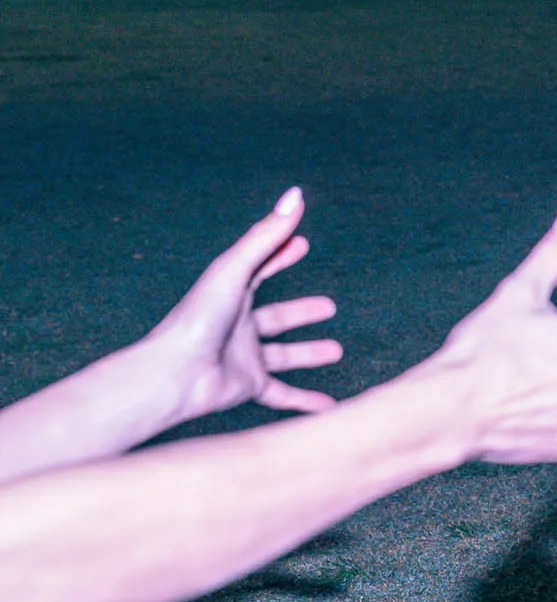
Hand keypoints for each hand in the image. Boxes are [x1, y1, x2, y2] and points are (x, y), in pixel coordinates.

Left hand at [144, 187, 343, 423]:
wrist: (175, 374)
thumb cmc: (198, 319)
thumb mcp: (235, 270)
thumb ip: (267, 235)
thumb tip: (296, 194)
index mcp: (231, 295)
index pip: (259, 269)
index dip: (279, 255)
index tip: (301, 243)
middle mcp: (238, 326)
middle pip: (275, 316)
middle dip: (301, 311)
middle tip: (329, 306)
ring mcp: (243, 357)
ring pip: (282, 356)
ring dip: (308, 353)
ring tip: (337, 351)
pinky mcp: (247, 385)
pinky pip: (281, 394)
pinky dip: (304, 400)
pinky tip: (328, 407)